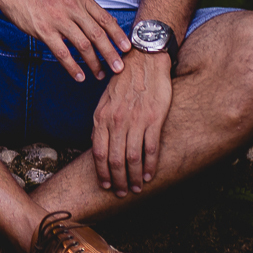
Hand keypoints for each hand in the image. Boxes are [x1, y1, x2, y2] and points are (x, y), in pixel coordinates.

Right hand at [0, 0, 130, 79]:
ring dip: (94, 63)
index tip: (127, 49)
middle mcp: (72, 9)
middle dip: (111, 54)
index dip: (118, 36)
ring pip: (83, 46)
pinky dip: (72, 67)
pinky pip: (62, 53)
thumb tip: (108, 24)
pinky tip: (79, 76)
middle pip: (98, 35)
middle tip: (119, 68)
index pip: (105, 19)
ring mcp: (58, 20)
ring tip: (100, 75)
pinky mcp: (44, 31)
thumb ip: (86, 9)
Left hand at [90, 50, 172, 195]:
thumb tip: (98, 144)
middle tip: (121, 193)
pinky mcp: (153, 118)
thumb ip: (102, 123)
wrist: (143, 60)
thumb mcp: (105, 100)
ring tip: (136, 188)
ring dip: (133, 177)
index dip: (101, 172)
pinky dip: (149, 164)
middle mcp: (116, 121)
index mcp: (101, 117)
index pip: (98, 153)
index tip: (105, 185)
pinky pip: (150, 148)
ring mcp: (135, 120)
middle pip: (114, 160)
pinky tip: (149, 174)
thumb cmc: (124, 81)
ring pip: (132, 158)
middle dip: (117, 180)